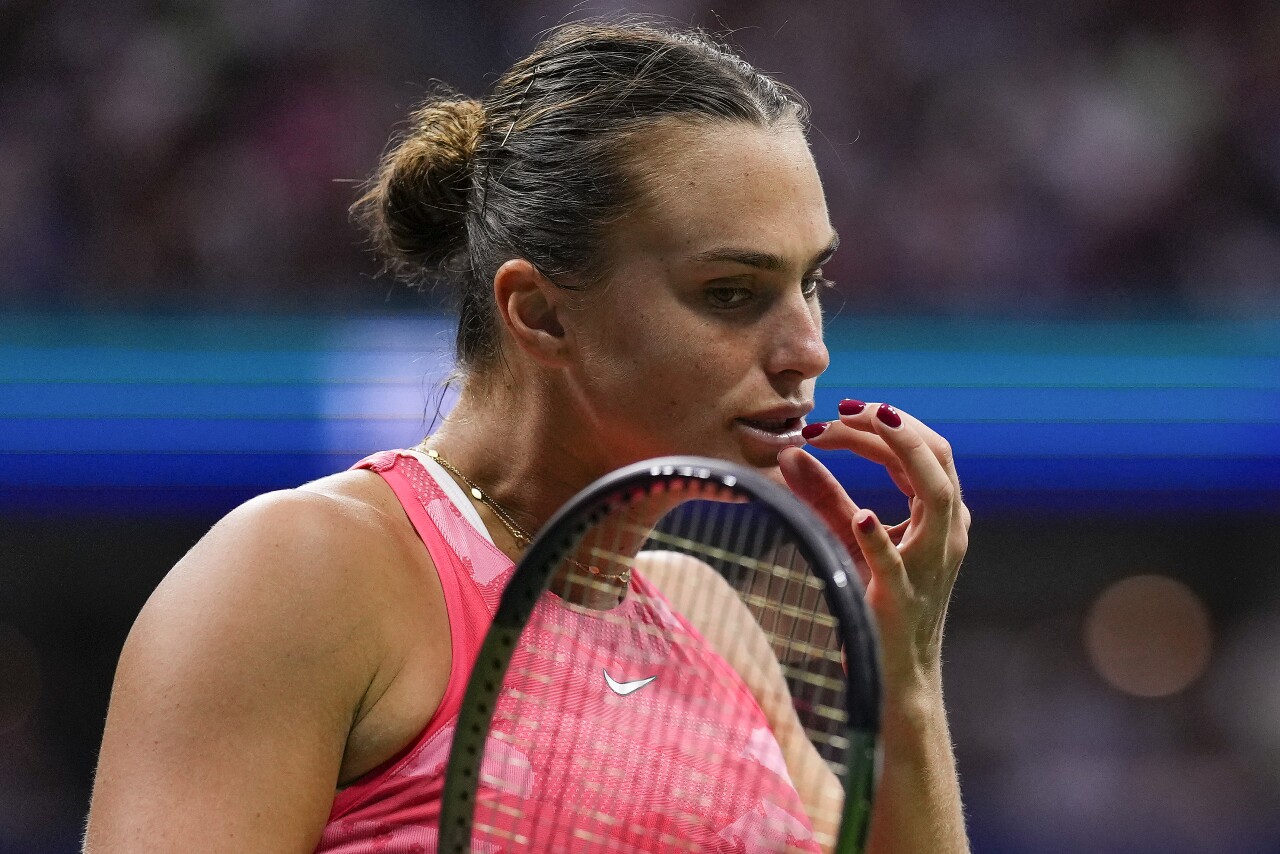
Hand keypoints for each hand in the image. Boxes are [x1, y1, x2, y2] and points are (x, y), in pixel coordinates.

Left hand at [778, 401, 969, 689]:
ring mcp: (930, 565)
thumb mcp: (848, 537)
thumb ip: (824, 495)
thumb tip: (789, 452)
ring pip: (937, 496)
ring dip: (901, 454)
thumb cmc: (875, 600)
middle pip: (937, 457)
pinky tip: (862, 517)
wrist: (895, 672)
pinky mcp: (902, 599)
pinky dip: (879, 537)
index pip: (920, 450)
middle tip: (844, 408)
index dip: (880, 424)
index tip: (833, 413)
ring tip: (864, 427)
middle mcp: (946, 532)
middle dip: (894, 424)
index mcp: (938, 514)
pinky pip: (897, 564)